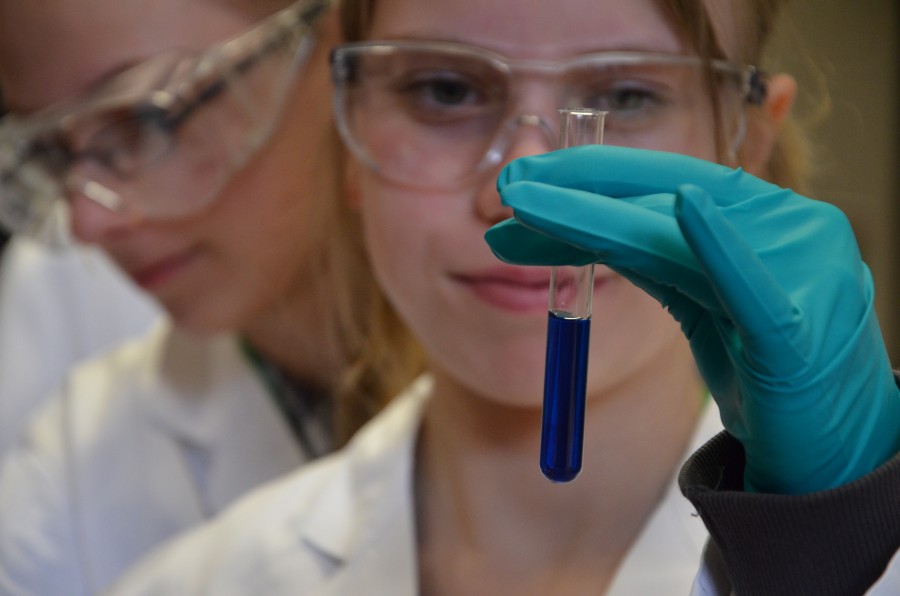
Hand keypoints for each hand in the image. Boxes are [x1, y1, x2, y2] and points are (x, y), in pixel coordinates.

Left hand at [485, 145, 899, 493]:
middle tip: (509, 185)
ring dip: (598, 215)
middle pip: (664, 199)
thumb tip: (561, 230)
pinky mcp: (802, 330)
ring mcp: (800, 272)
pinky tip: (685, 208)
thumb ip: (646, 256)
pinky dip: (719, 245)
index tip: (521, 186)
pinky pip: (753, 284)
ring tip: (528, 203)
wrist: (834, 454)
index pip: (662, 187)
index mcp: (760, 218)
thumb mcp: (698, 302)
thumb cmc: (765, 374)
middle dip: (578, 190)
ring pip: (682, 236)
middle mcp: (784, 228)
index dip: (587, 181)